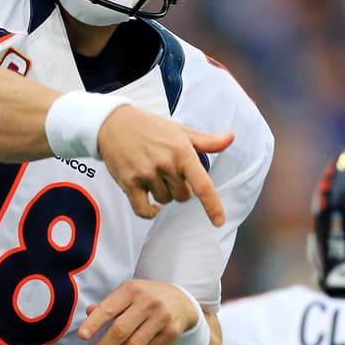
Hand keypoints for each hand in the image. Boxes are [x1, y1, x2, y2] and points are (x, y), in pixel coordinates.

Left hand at [78, 280, 198, 344]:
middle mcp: (147, 302)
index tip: (82, 336)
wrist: (180, 302)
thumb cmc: (145, 298)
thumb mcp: (127, 293)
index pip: (109, 308)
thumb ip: (108, 304)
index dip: (94, 323)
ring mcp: (161, 318)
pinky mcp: (170, 334)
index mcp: (131, 289)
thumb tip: (89, 312)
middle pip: (120, 331)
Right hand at [97, 106, 233, 225]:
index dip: (212, 206)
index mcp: (182, 152)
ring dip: (162, 194)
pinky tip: (151, 206)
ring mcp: (146, 174)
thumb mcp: (180, 131)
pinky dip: (149, 212)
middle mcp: (166, 164)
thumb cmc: (151, 128)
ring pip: (165, 201)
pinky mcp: (129, 182)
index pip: (202, 185)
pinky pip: (144, 210)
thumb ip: (207, 141)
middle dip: (179, 189)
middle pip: (183, 196)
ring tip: (153, 174)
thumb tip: (231, 138)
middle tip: (167, 172)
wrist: (114, 123)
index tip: (219, 221)